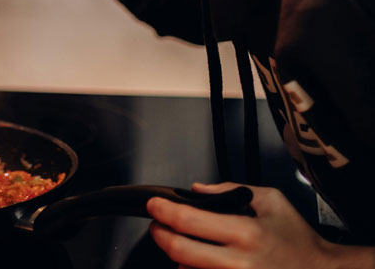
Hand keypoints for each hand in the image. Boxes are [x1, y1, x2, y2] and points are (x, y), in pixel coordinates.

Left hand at [147, 182, 374, 268]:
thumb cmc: (297, 238)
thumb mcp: (270, 200)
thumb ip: (230, 190)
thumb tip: (196, 190)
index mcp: (245, 232)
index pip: (189, 221)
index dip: (164, 212)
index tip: (153, 206)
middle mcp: (239, 263)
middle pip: (180, 252)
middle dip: (160, 236)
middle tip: (156, 226)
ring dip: (176, 258)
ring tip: (179, 243)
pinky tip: (195, 263)